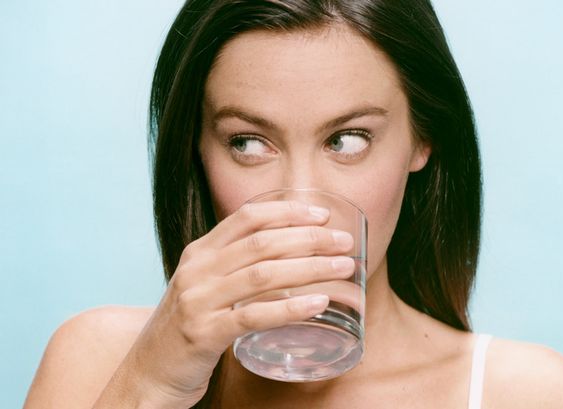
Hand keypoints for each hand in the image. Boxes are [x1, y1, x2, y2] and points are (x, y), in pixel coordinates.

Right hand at [111, 200, 355, 407]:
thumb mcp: (203, 285)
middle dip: (310, 238)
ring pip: (263, 274)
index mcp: (199, 252)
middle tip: (344, 242)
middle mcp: (198, 270)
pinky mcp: (204, 333)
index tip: (321, 214)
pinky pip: (254, 315)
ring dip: (310, 268)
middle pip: (262, 242)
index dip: (287, 211)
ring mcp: (198, 300)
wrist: (148, 371)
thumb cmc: (187, 326)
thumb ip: (234, 266)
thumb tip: (290, 252)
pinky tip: (319, 303)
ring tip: (344, 268)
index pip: (247, 217)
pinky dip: (291, 308)